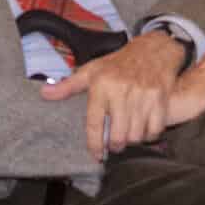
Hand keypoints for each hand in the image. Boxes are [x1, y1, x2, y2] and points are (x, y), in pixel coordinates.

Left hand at [38, 31, 184, 159]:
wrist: (153, 50)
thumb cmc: (118, 63)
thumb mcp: (91, 70)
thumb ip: (68, 86)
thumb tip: (44, 94)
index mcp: (101, 85)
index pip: (95, 124)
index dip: (95, 145)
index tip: (96, 155)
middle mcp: (121, 91)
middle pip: (118, 135)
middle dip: (115, 146)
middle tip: (114, 145)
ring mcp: (143, 95)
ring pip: (136, 135)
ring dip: (131, 141)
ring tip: (128, 136)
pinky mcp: (160, 99)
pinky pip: (154, 129)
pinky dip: (149, 135)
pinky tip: (143, 130)